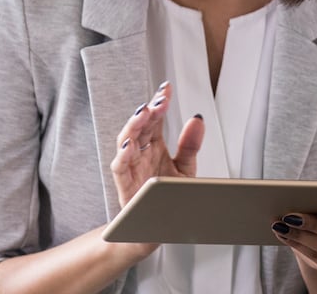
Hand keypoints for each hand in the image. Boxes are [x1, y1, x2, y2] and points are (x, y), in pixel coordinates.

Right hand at [109, 81, 205, 206]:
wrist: (158, 228)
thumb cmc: (167, 196)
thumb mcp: (185, 168)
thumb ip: (189, 144)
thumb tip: (197, 118)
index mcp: (153, 145)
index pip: (155, 118)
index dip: (159, 102)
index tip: (166, 88)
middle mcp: (140, 153)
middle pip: (140, 126)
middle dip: (148, 111)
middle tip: (159, 100)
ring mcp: (131, 167)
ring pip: (126, 141)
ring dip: (133, 126)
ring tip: (143, 113)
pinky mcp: (125, 185)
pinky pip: (119, 168)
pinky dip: (122, 155)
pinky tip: (129, 145)